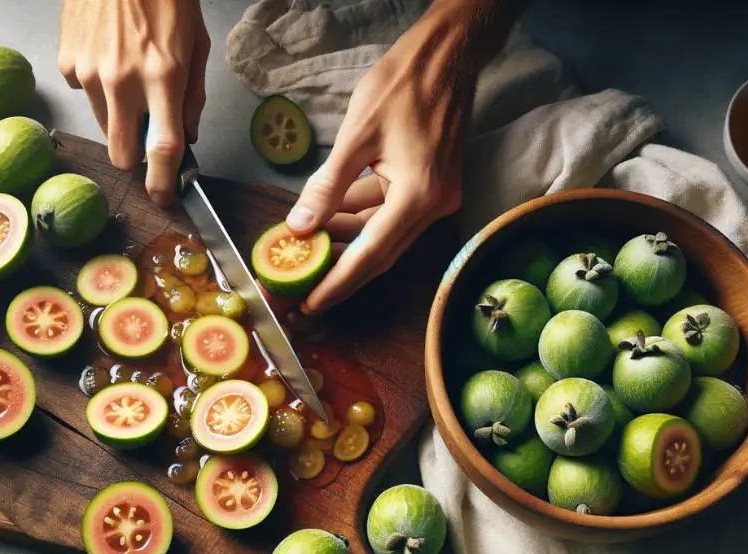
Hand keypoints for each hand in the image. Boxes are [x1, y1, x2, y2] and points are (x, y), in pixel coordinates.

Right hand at [58, 0, 209, 206]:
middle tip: (148, 140)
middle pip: (123, 154)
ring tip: (132, 81)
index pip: (164, 148)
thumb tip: (188, 136)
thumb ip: (193, 97)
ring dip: (120, 119)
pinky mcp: (68, 63)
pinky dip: (99, 89)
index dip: (165, 182)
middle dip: (137, 159)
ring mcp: (90, 72)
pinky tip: (110, 59)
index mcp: (163, 76)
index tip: (166, 197)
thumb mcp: (196, 44)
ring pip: (105, 127)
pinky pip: (86, 94)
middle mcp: (123, 79)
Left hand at [286, 0, 523, 312]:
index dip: (338, 282)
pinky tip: (329, 217)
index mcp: (419, 196)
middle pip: (379, 252)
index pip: (371, 254)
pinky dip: (361, 216)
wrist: (448, 55)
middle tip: (300, 284)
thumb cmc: (404, 85)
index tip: (311, 304)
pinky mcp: (432, 185)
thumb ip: (327, 187)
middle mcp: (434, 205)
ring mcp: (436, 196)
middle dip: (338, 269)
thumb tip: (299, 227)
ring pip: (383, 232)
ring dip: (346, 240)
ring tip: (305, 247)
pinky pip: (391, 212)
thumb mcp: (356, 136)